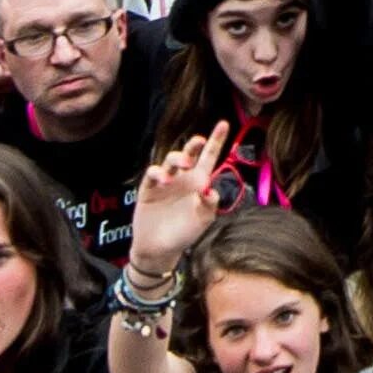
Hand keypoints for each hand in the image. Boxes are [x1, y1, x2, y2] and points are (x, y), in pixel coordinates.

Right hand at [128, 124, 230, 277]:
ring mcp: (166, 181)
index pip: (209, 157)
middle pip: (189, 154)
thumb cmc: (185, 233)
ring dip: (177, 157)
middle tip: (199, 141)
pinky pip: (152, 173)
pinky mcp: (149, 189)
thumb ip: (210, 204)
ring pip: (170, 160)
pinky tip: (164, 179)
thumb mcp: (203, 219)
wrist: (160, 249)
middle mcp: (183, 177)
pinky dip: (158, 172)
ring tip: (183, 164)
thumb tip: (210, 189)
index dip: (216, 140)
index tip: (224, 123)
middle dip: (193, 144)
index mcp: (199, 181)